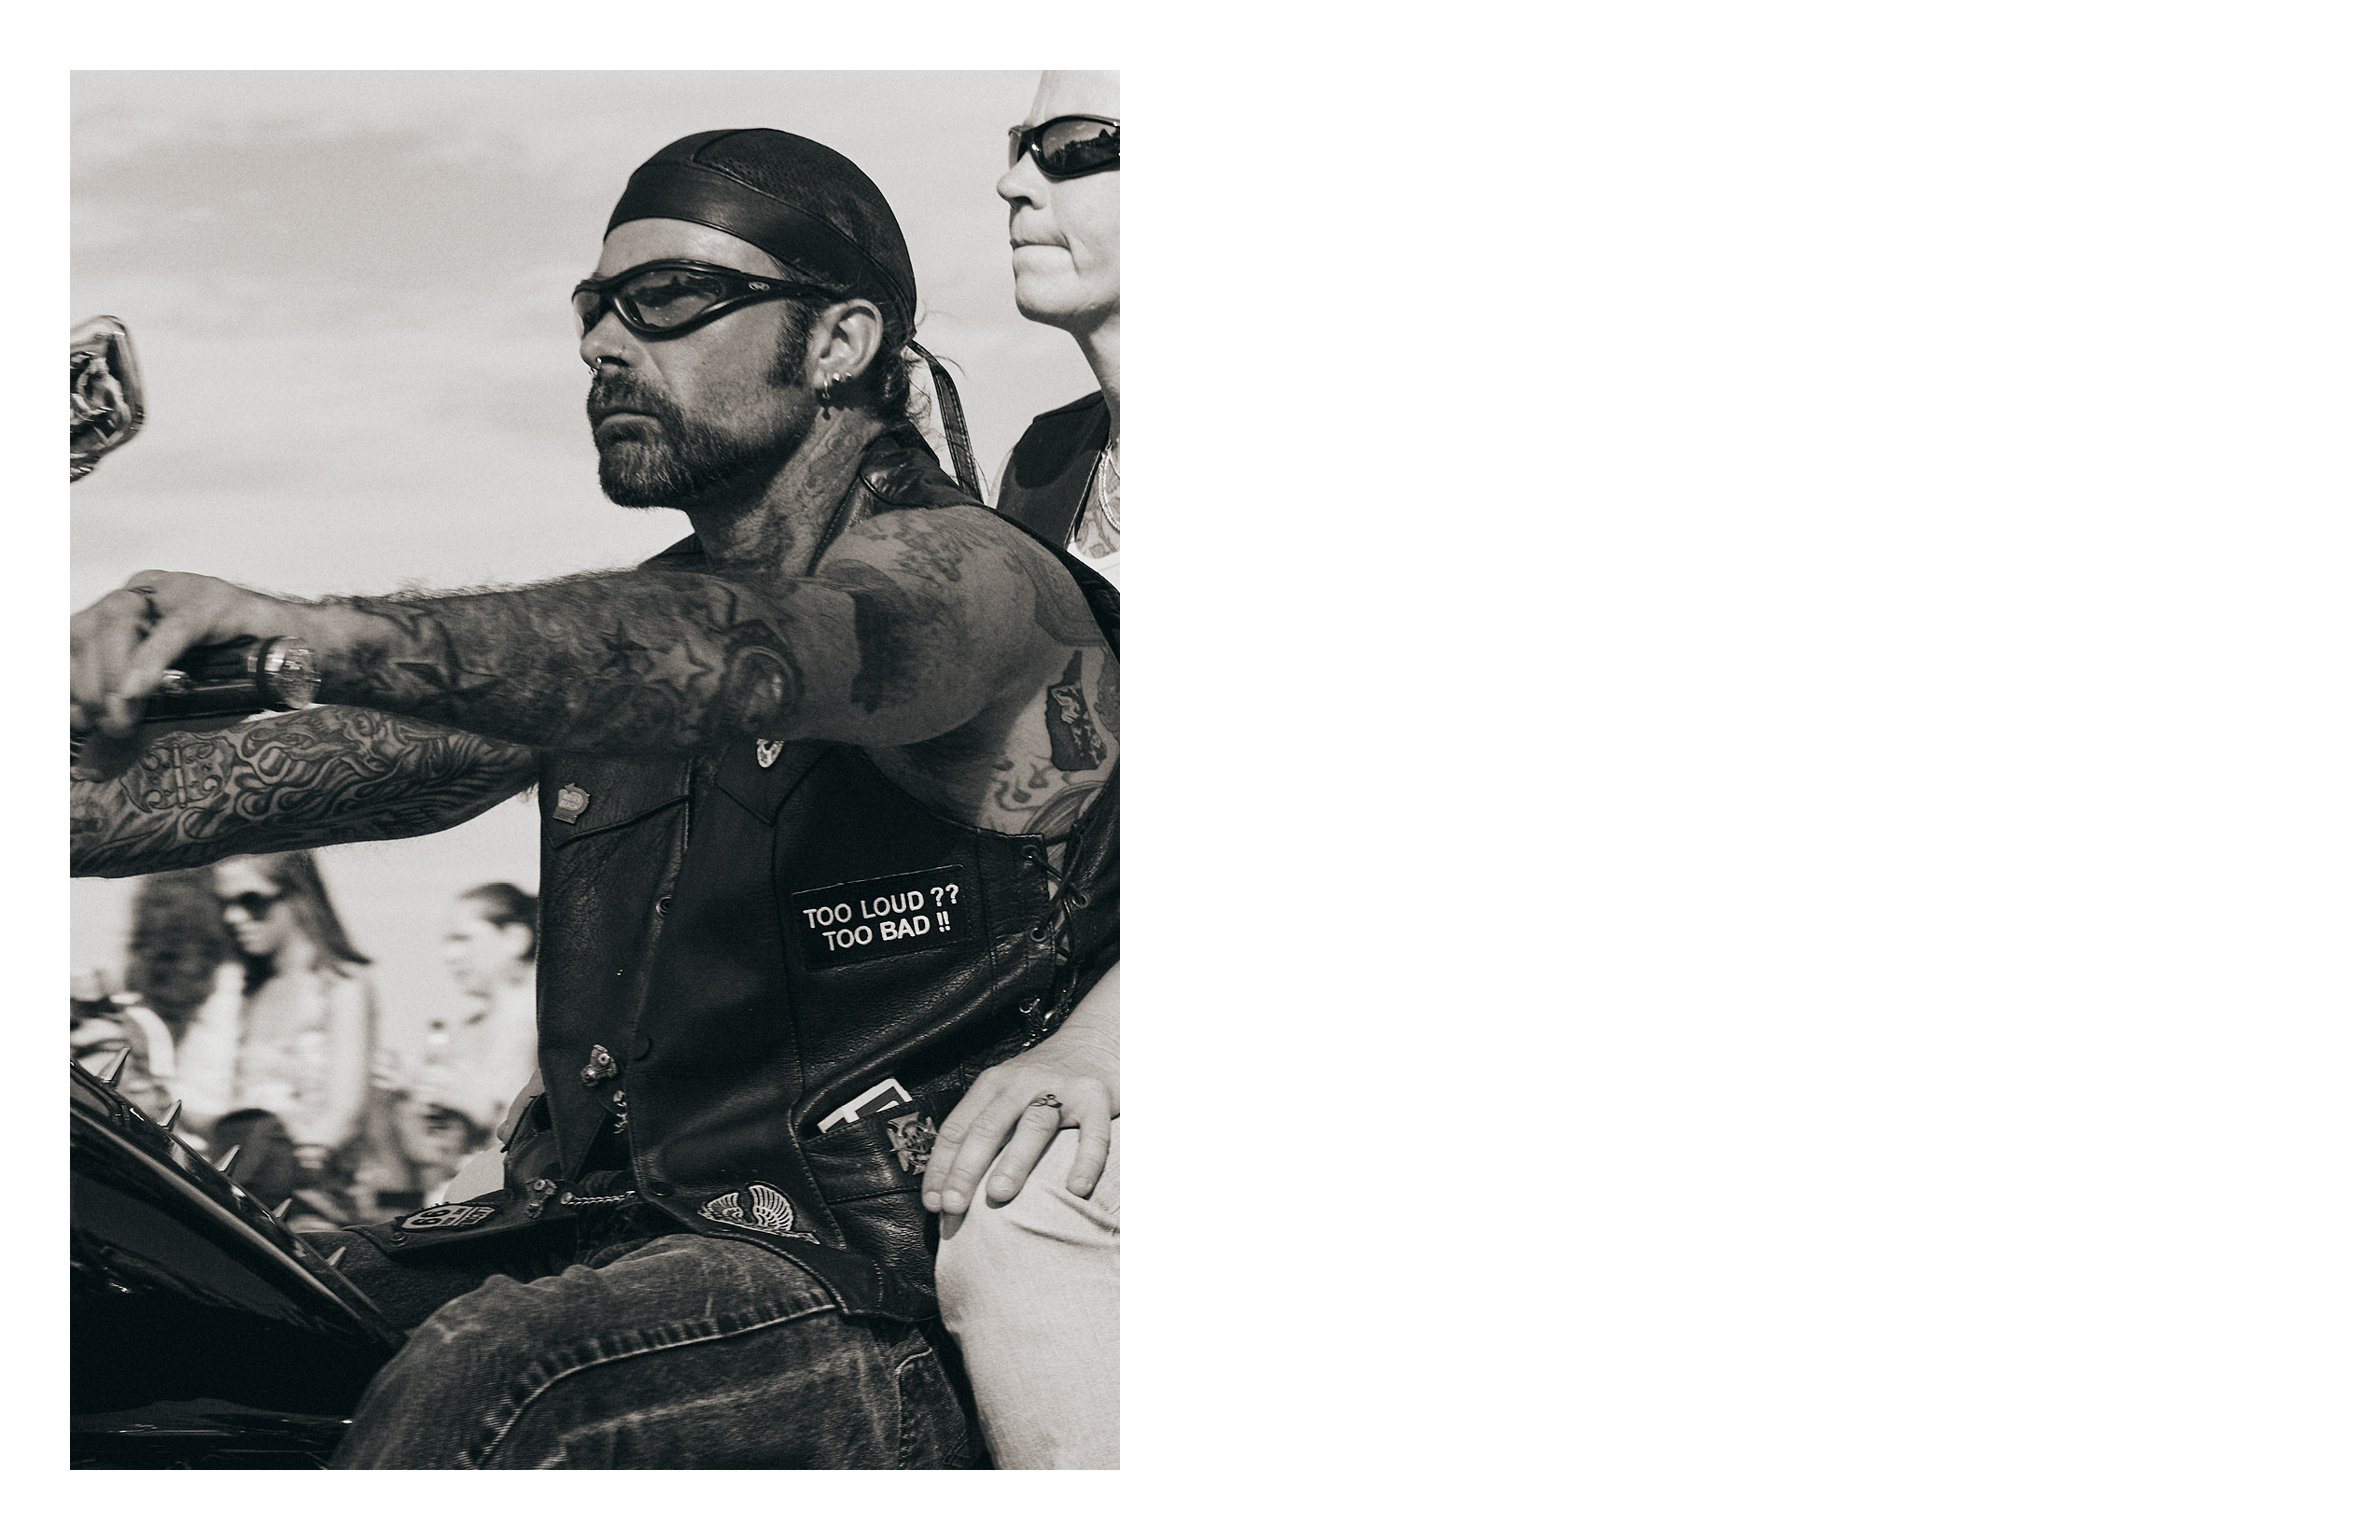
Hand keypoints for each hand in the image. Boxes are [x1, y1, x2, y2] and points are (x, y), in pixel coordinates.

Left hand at [72, 569, 297, 739]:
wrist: (306, 663)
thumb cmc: (241, 679)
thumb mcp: (172, 704)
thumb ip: (132, 722)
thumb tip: (87, 766)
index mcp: (129, 613)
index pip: (73, 635)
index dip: (63, 676)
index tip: (73, 719)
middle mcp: (147, 593)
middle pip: (89, 627)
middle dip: (86, 683)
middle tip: (108, 726)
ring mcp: (181, 591)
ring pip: (121, 621)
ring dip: (111, 675)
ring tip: (124, 717)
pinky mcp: (215, 601)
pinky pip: (172, 630)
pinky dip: (148, 662)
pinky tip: (134, 691)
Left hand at [921, 1023, 1117, 1214]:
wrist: (1094, 1041)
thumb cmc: (1042, 1082)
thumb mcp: (1005, 1093)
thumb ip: (984, 1128)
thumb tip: (951, 1187)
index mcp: (992, 1084)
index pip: (957, 1127)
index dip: (941, 1166)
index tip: (932, 1203)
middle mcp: (1022, 1083)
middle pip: (988, 1127)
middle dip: (966, 1169)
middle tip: (953, 1205)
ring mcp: (1060, 1089)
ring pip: (1033, 1126)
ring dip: (1014, 1161)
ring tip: (998, 1195)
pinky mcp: (1096, 1098)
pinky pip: (1092, 1133)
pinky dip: (1086, 1161)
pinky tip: (1076, 1189)